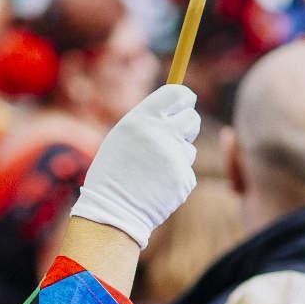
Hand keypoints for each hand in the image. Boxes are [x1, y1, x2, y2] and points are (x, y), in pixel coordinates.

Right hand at [69, 84, 200, 249]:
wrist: (112, 210)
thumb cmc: (113, 172)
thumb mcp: (123, 137)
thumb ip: (148, 121)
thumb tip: (176, 108)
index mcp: (142, 119)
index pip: (177, 94)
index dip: (184, 98)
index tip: (185, 103)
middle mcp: (160, 134)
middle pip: (192, 118)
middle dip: (187, 126)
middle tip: (175, 136)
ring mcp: (174, 157)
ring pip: (189, 149)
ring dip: (177, 156)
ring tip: (153, 169)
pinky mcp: (183, 179)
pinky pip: (186, 171)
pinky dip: (175, 177)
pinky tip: (157, 185)